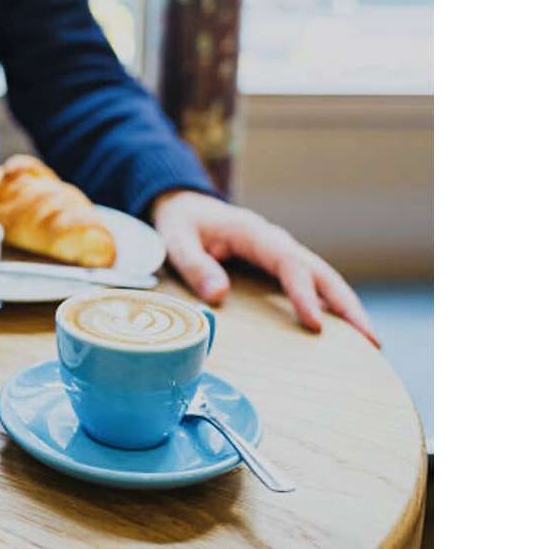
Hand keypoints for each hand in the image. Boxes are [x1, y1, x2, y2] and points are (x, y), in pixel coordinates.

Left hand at [151, 190, 377, 346]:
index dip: (303, 293)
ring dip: (347, 308)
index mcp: (254, 233)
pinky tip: (344, 333)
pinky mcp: (280, 265)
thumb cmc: (180, 223)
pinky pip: (312, 285)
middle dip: (347, 305)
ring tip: (372, 343)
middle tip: (372, 340)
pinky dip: (331, 305)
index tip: (316, 323)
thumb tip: (219, 295)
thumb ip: (194, 265)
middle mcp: (276, 242)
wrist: (184, 205)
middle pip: (321, 272)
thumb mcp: (176, 239)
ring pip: (323, 278)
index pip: (288, 263)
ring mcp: (282, 253)